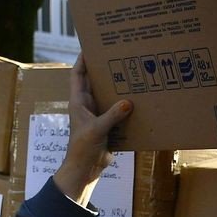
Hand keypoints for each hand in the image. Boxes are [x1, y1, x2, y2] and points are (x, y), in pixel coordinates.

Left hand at [53, 53, 132, 204]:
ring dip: (117, 89)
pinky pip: (117, 113)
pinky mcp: (107, 126)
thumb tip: (128, 102)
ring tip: (132, 75)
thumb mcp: (97, 129)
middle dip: (104, 71)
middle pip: (95, 82)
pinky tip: (138, 101)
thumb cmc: (83, 148)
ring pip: (108, 97)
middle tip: (118, 57)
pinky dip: (126, 107)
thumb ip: (112, 115)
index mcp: (79, 102)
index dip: (82, 60)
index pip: (78, 75)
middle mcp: (87, 106)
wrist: (85, 169)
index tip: (90, 46)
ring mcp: (97, 116)